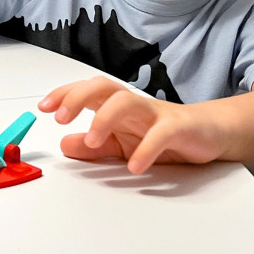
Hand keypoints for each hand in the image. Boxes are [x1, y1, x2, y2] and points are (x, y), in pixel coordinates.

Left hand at [37, 77, 226, 174]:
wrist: (211, 133)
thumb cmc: (164, 134)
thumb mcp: (123, 143)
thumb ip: (94, 146)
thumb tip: (65, 145)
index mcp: (118, 106)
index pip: (87, 91)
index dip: (64, 95)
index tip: (43, 107)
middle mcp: (134, 104)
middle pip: (103, 87)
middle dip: (77, 98)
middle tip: (60, 118)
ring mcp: (157, 114)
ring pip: (128, 102)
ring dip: (104, 119)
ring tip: (91, 139)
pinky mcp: (180, 128)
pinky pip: (161, 134)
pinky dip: (146, 150)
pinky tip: (134, 166)